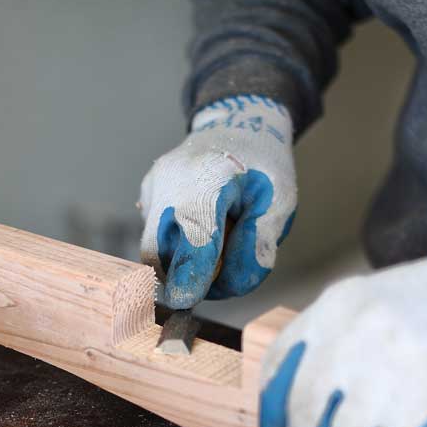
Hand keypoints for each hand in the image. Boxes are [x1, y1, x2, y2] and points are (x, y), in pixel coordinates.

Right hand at [139, 95, 296, 308]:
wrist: (236, 124)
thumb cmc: (262, 166)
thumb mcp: (279, 202)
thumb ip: (258, 245)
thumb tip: (231, 284)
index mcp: (208, 179)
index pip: (193, 238)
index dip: (189, 276)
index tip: (187, 302)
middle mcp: (170, 181)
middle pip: (159, 251)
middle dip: (180, 277)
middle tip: (211, 281)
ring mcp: (153, 187)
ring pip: (154, 248)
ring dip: (181, 262)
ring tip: (215, 242)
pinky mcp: (146, 195)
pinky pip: (156, 236)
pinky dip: (177, 246)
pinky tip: (201, 229)